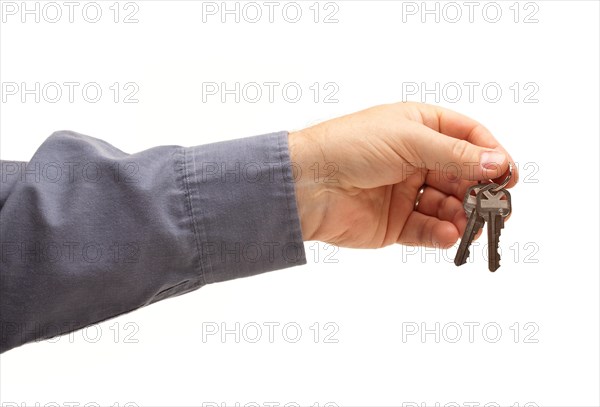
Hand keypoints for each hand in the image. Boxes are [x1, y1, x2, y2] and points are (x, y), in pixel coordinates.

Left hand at [288, 102, 517, 247]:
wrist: (306, 184)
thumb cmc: (349, 147)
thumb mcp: (408, 140)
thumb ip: (455, 154)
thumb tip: (498, 162)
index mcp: (418, 128)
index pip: (467, 138)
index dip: (491, 154)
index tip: (508, 175)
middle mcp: (415, 159)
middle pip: (462, 176)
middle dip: (480, 191)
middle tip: (497, 207)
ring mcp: (405, 192)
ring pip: (448, 206)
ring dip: (463, 215)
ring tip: (471, 224)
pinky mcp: (395, 223)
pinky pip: (427, 230)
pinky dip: (441, 233)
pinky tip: (448, 234)